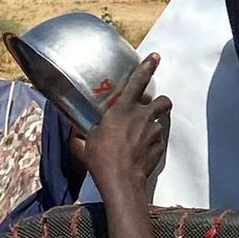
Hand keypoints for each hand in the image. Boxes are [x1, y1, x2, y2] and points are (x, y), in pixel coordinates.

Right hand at [81, 55, 170, 195]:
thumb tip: (75, 132)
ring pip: (159, 122)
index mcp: (123, 109)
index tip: (155, 57)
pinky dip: (151, 144)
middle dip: (161, 103)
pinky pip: (158, 141)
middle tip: (151, 110)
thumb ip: (88, 131)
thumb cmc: (101, 158)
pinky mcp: (161, 146)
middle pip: (163, 101)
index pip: (138, 82)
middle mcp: (142, 116)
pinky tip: (140, 153)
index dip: (147, 67)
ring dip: (152, 127)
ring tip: (140, 138)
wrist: (121, 180)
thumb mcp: (88, 140)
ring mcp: (154, 131)